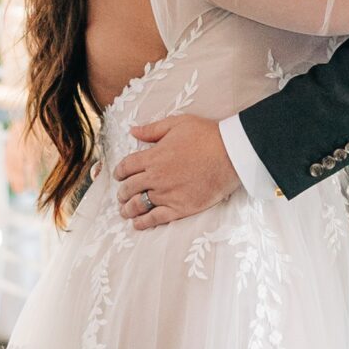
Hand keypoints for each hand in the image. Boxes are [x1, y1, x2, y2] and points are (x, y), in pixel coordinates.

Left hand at [114, 114, 239, 227]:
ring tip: (125, 211)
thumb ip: (153, 129)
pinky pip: (155, 219)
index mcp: (153, 156)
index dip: (119, 172)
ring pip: (138, 205)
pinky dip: (143, 223)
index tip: (118, 176)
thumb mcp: (178, 123)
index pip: (126, 167)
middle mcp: (156, 177)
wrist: (230, 154)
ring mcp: (167, 194)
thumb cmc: (206, 136)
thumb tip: (133, 131)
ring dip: (128, 209)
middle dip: (121, 192)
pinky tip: (138, 224)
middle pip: (129, 188)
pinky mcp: (180, 208)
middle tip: (121, 195)